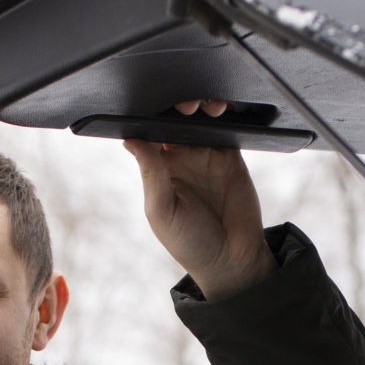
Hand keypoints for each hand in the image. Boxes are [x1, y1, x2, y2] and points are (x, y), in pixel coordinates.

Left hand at [125, 101, 273, 302]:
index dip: (150, 115)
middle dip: (178, 105)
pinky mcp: (232, 156)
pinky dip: (226, 114)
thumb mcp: (162, 211)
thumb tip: (131, 139)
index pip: (150, 132)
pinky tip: (222, 110)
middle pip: (176, 119)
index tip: (153, 103)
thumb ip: (151, 174)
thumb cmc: (190, 244)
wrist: (232, 261)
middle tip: (186, 104)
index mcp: (159, 169)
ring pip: (201, 118)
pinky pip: (228, 127)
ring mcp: (207, 155)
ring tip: (207, 107)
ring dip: (202, 106)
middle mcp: (182, 158)